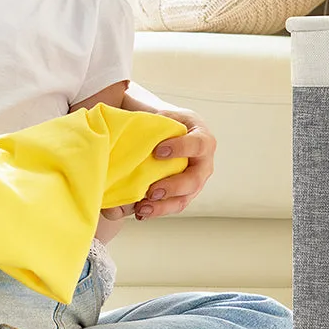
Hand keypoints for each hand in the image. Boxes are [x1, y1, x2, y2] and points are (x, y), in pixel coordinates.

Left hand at [104, 105, 215, 221]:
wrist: (169, 133)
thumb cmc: (164, 122)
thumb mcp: (162, 115)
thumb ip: (150, 122)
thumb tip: (125, 126)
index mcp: (202, 138)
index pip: (198, 144)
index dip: (181, 148)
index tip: (158, 150)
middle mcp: (204, 163)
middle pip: (194, 180)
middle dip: (173, 186)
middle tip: (151, 190)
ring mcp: (196, 182)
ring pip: (184, 199)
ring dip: (163, 206)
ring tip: (142, 208)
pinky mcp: (184, 195)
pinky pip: (173, 207)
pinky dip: (157, 211)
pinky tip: (140, 212)